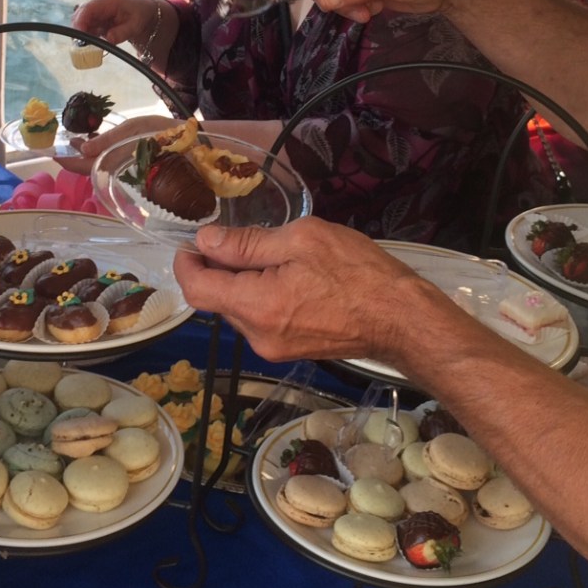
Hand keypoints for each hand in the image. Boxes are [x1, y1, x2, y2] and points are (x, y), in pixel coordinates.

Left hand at [53, 114, 175, 174]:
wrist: (190, 145)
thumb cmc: (162, 133)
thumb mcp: (133, 129)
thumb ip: (107, 140)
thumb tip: (83, 148)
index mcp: (113, 162)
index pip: (82, 167)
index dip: (66, 161)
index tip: (53, 154)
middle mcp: (117, 169)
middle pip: (89, 167)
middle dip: (77, 155)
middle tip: (67, 141)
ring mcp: (125, 169)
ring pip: (100, 164)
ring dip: (89, 153)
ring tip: (80, 139)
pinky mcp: (134, 165)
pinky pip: (111, 162)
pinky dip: (103, 152)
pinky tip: (102, 141)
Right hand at [72, 0, 157, 48]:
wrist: (142, 12)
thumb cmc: (139, 15)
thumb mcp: (134, 25)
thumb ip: (122, 33)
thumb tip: (109, 39)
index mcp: (108, 1)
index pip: (88, 8)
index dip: (80, 21)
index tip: (79, 36)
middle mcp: (98, 4)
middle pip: (80, 15)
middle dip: (78, 31)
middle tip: (81, 47)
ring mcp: (95, 12)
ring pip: (80, 23)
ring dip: (82, 36)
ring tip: (90, 48)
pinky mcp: (95, 20)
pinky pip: (85, 29)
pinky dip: (87, 37)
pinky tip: (94, 45)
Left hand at [172, 218, 437, 363]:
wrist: (401, 319)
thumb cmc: (357, 272)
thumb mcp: (302, 240)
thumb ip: (247, 243)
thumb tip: (206, 241)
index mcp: (256, 307)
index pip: (196, 290)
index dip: (186, 263)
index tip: (193, 241)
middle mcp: (257, 336)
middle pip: (216, 300)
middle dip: (217, 269)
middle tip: (237, 237)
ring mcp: (273, 348)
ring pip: (238, 310)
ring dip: (241, 282)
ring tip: (272, 255)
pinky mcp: (289, 350)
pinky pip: (259, 319)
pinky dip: (260, 296)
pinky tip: (287, 277)